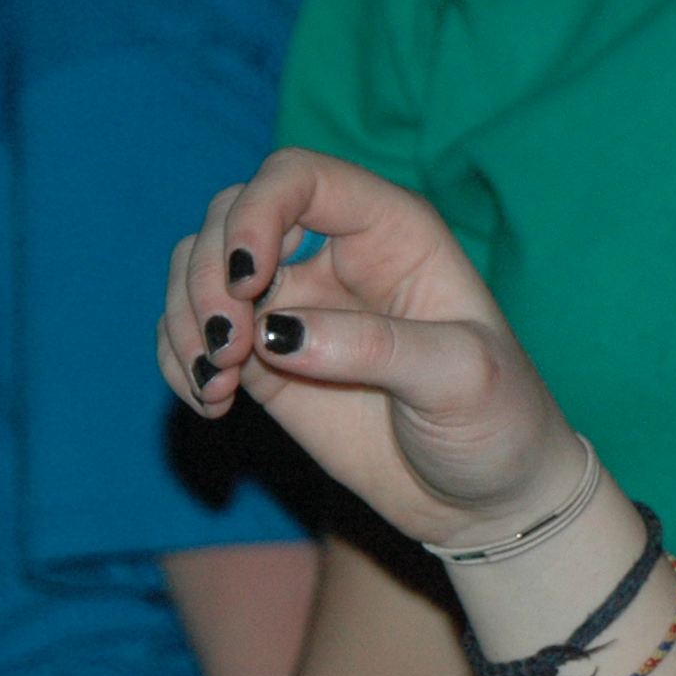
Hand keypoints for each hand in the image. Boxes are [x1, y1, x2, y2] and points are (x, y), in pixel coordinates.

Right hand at [161, 149, 582, 549]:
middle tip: (225, 348)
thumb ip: (375, 348)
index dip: (256, 213)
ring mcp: (294, 307)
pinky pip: (194, 335)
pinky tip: (211, 402)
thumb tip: (275, 333)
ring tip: (215, 385)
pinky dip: (179, 360)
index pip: (298, 177)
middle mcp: (334, 254)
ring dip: (184, 319)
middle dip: (207, 273)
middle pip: (231, 214)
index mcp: (391, 230)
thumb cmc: (496, 420)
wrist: (485, 498)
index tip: (246, 281)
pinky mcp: (265, 362)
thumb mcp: (459, 377)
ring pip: (199, 270)